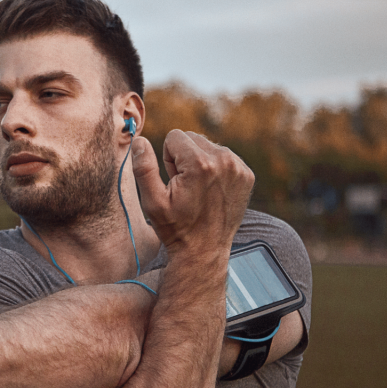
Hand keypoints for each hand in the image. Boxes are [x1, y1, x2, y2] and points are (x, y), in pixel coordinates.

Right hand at [131, 130, 253, 253]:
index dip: (167, 158)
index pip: (175, 136)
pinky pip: (224, 157)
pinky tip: (212, 191)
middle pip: (192, 138)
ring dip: (200, 162)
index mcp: (200, 164)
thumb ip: (144, 168)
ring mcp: (239, 168)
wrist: (204, 250)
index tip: (174, 181)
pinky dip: (216, 169)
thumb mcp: (153, 201)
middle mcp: (224, 161)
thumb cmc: (175, 228)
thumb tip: (139, 140)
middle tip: (185, 187)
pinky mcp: (247, 175)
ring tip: (198, 190)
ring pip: (208, 146)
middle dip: (184, 157)